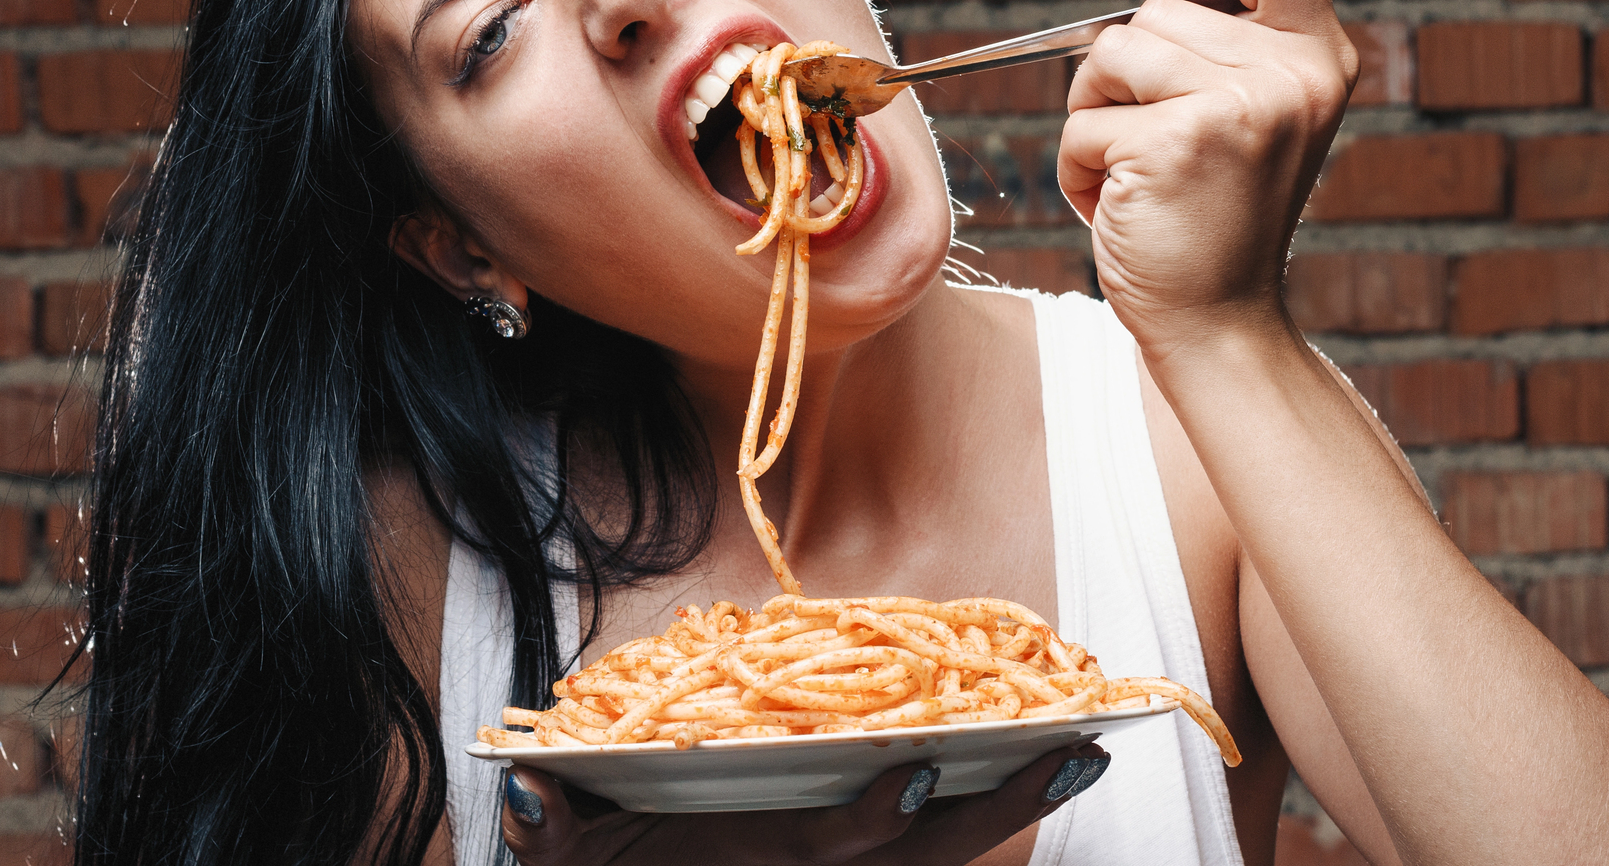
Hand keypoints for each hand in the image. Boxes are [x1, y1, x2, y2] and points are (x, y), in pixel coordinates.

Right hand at [501, 744, 1109, 864]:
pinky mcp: (843, 860)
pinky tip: (1025, 771)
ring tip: (1078, 753)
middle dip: (1004, 810)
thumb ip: (548, 833)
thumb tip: (528, 788)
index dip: (875, 819)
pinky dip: (980, 811)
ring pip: (943, 855)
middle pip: (927, 855)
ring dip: (1012, 807)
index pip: (834, 851)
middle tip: (1080, 754)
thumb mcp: (563, 861)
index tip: (919, 773)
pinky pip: (924, 849)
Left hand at [1057, 0, 1354, 357]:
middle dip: (1126, 77)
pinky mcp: (1176, 140)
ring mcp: (1238, 105)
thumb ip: (1225, 50)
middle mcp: (1291, 74)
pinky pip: (1083, 122)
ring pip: (1108, 57)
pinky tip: (1122, 205)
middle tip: (1158, 146)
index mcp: (1318, 58)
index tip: (1188, 10)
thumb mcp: (1252, 119)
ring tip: (1136, 174)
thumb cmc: (1214, 221)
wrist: (1219, 322)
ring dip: (1096, 118)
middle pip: (1153, 11)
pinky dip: (1079, 167)